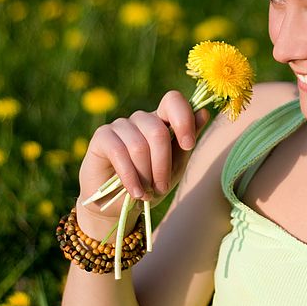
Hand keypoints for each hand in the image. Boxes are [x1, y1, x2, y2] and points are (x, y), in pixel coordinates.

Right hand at [77, 90, 210, 222]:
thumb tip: (204, 112)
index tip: (189, 145)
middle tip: (161, 188)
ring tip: (146, 193)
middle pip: (157, 131)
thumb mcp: (175, 167)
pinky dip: (130, 177)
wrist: (120, 205)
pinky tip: (135, 192)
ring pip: (139, 145)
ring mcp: (120, 125)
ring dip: (146, 175)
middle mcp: (141, 119)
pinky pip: (119, 152)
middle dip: (163, 165)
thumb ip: (187, 142)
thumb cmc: (151, 184)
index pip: (173, 100)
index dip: (183, 119)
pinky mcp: (102, 137)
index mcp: (162, 121)